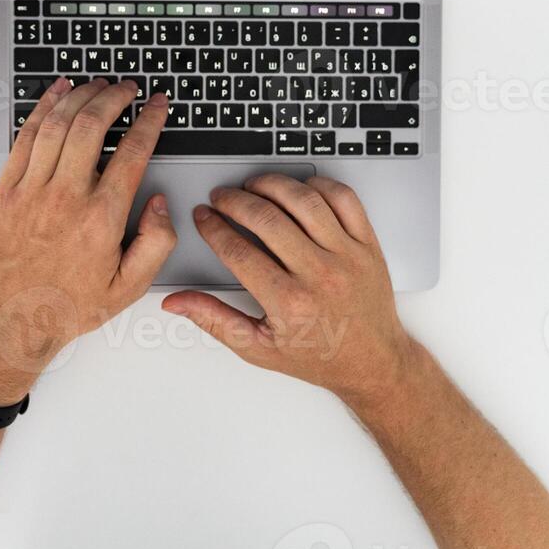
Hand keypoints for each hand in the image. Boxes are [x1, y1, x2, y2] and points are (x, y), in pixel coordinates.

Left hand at [0, 78, 175, 405]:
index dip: (150, 121)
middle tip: (128, 87)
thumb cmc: (72, 303)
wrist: (16, 319)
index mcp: (102, 218)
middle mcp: (66, 198)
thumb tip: (160, 203)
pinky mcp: (8, 190)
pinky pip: (27, 136)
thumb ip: (157, 242)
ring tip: (99, 84)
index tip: (158, 106)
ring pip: (59, 124)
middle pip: (93, 126)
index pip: (132, 152)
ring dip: (82, 96)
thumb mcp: (130, 286)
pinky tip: (59, 93)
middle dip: (115, 97)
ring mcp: (33, 190)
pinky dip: (43, 108)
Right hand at [162, 174, 412, 412]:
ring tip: (253, 186)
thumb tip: (177, 303)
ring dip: (272, 185)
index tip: (203, 217)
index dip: (212, 227)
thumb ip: (214, 319)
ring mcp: (347, 256)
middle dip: (234, 200)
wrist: (372, 363)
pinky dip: (319, 185)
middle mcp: (319, 274)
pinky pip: (344, 199)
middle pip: (267, 219)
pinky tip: (298, 188)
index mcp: (289, 302)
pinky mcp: (367, 244)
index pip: (238, 251)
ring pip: (304, 201)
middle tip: (221, 197)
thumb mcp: (258, 347)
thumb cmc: (318, 356)